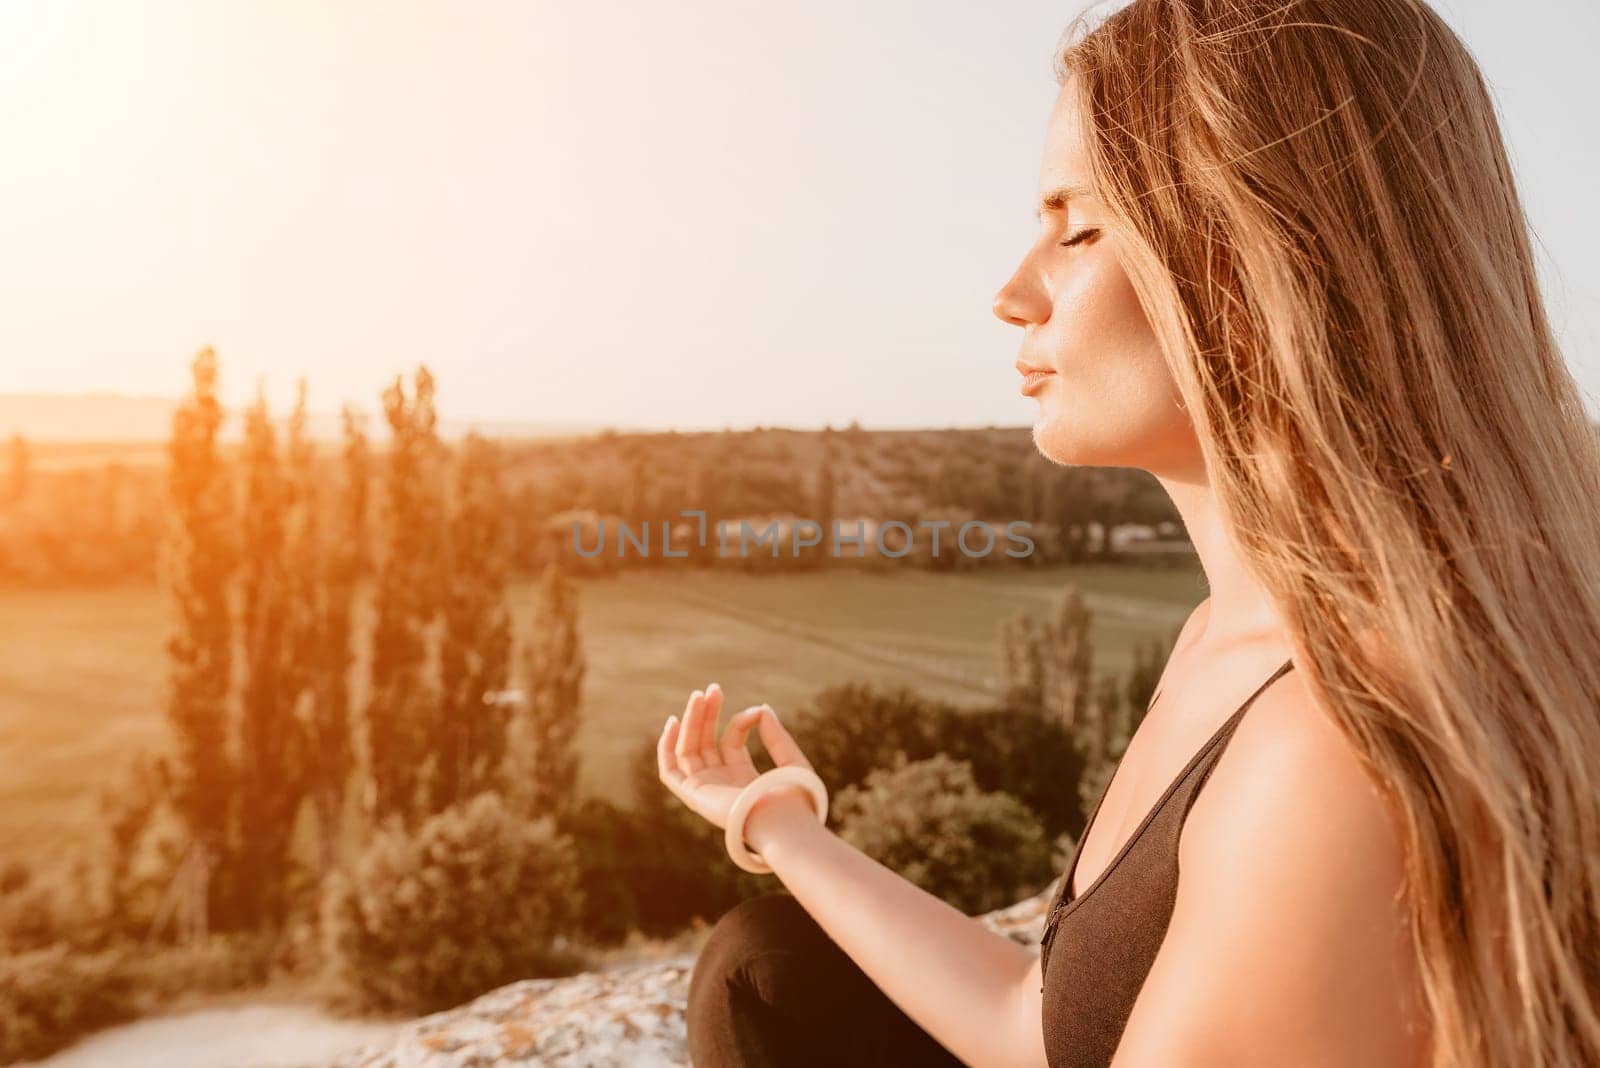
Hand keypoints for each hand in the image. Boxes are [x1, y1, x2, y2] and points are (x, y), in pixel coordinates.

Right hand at [656, 682, 819, 831]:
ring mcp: (707, 789)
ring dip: (691, 720)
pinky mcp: (694, 795)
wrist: (786, 823)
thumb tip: (762, 709)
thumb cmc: (794, 800)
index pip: (732, 740)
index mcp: (743, 778)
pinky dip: (666, 748)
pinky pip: (670, 771)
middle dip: (707, 714)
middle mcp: (721, 783)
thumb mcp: (791, 760)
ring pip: (688, 749)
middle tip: (713, 689)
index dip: (740, 720)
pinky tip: (673, 722)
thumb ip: (776, 735)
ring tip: (699, 696)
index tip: (755, 712)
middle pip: (706, 741)